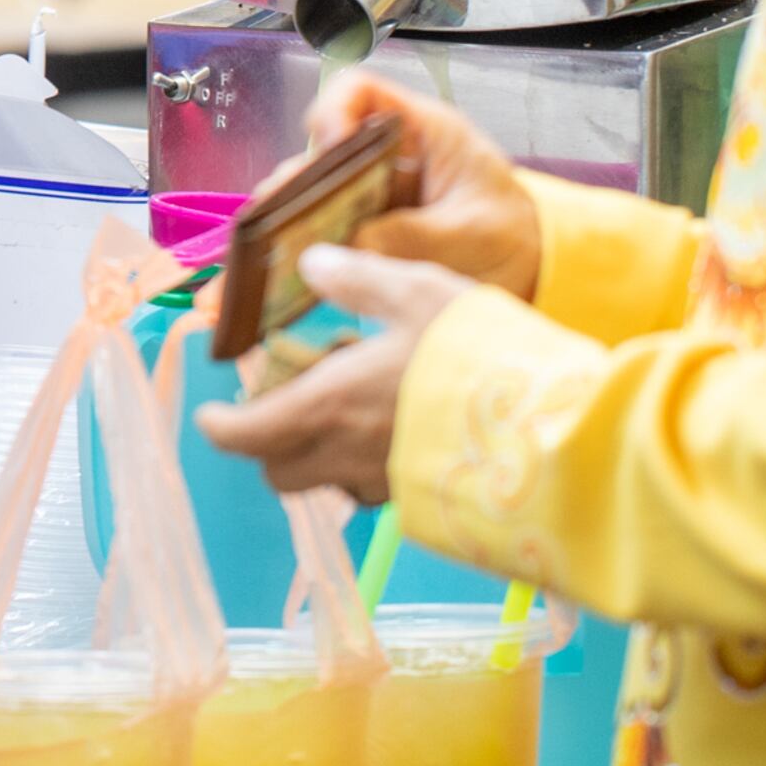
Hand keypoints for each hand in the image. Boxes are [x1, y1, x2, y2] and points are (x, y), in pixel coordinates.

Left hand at [194, 244, 474, 503]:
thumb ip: (356, 278)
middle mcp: (346, 455)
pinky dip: (368, 466)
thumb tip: (310, 263)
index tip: (214, 412)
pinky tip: (399, 428)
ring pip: (328, 484)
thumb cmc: (474, 352)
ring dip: (322, 455)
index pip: (243, 437)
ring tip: (352, 409)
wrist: (551, 426)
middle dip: (270, 443)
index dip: (220, 426)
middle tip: (290, 399)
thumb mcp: (412, 290)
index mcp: (326, 405)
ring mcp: (387, 486)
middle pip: (278, 472)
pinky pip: (376, 491)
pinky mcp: (425, 503)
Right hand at [302, 70, 542, 299]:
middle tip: (280, 212)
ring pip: (317, 191)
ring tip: (277, 244)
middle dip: (299, 179)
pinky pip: (326, 229)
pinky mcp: (367, 230)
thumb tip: (357, 246)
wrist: (533, 270)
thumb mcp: (475, 234)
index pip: (360, 93)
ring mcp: (374, 194)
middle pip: (324, 148)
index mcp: (423, 133)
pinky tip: (293, 265)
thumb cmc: (515, 235)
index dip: (335, 110)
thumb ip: (419, 236)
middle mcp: (388, 156)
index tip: (329, 149)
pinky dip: (308, 245)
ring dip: (295, 216)